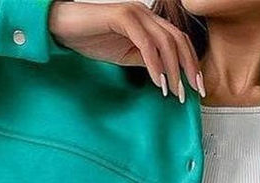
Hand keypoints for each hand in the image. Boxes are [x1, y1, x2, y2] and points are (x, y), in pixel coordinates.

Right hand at [48, 1, 203, 101]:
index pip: (179, 41)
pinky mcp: (122, 17)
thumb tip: (165, 75)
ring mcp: (134, 13)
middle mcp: (145, 14)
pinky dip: (154, 63)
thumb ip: (146, 61)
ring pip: (165, 42)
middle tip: (191, 92)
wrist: (63, 27)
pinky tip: (157, 81)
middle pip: (178, 40)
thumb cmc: (91, 38)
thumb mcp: (126, 55)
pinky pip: (145, 43)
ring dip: (172, 70)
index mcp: (149, 22)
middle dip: (188, 68)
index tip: (196, 86)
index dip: (191, 63)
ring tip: (173, 91)